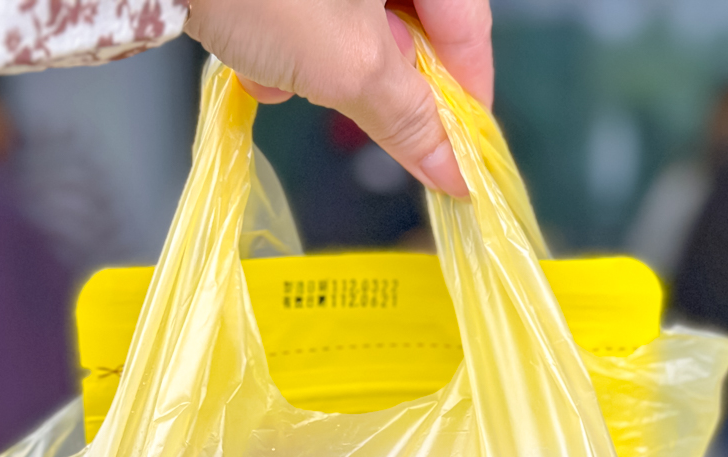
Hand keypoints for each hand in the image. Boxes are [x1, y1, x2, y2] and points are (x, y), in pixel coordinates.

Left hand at [183, 0, 490, 196]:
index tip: (457, 154)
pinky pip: (309, 8)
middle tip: (358, 114)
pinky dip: (288, 41)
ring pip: (355, 20)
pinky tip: (257, 59)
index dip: (466, 98)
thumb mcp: (349, 65)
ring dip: (324, 66)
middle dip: (380, 79)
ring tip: (283, 78)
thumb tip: (454, 169)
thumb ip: (408, 119)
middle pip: (411, 25)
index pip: (470, 29)